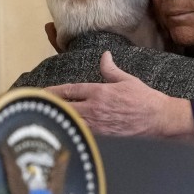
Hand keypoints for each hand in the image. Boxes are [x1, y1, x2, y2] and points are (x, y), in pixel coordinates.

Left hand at [47, 51, 193, 139]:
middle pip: (64, 108)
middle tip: (35, 107)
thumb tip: (105, 56)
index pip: (69, 90)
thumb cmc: (145, 99)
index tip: (41, 93)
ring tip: (43, 121)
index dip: (52, 92)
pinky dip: (70, 134)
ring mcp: (97, 125)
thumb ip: (111, 69)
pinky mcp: (103, 138)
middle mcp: (94, 108)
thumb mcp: (127, 80)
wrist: (159, 120)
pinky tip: (62, 135)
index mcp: (98, 92)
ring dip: (57, 121)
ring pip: (69, 123)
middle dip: (49, 107)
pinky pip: (81, 135)